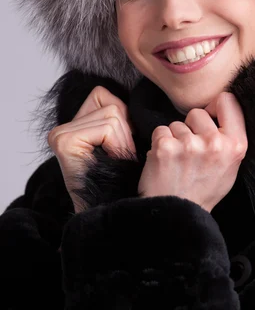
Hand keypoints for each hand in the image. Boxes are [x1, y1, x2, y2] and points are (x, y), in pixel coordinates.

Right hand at [48, 86, 136, 213]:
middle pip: (111, 105)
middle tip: (117, 158)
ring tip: (113, 162)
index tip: (118, 148)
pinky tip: (108, 163)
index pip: (105, 96)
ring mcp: (60, 134)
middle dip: (125, 133)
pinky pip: (107, 128)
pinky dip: (117, 146)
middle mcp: (62, 128)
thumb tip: (139, 99)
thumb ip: (121, 117)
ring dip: (123, 142)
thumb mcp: (122, 141)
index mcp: (74, 126)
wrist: (112, 212)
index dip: (123, 121)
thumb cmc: (121, 180)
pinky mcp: (64, 141)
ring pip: (112, 116)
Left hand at [137, 92, 247, 211]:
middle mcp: (215, 143)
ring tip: (178, 161)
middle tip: (191, 151)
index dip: (215, 106)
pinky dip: (160, 144)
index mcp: (235, 145)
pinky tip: (166, 161)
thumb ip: (229, 139)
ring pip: (177, 124)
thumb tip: (219, 110)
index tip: (210, 117)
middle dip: (191, 127)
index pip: (227, 101)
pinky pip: (160, 131)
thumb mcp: (230, 167)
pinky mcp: (166, 147)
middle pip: (197, 113)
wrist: (178, 214)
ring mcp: (190, 145)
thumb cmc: (203, 190)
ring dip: (175, 138)